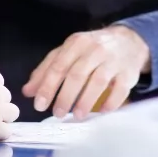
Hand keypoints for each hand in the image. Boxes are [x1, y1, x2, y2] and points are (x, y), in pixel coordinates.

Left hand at [23, 26, 148, 119]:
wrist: (129, 40)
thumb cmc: (92, 49)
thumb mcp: (68, 52)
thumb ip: (47, 70)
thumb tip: (28, 92)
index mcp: (76, 43)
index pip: (58, 66)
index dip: (47, 87)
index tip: (39, 105)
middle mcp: (95, 49)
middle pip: (77, 75)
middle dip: (65, 96)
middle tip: (57, 114)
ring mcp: (113, 60)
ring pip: (98, 82)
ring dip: (86, 101)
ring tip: (77, 116)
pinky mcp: (128, 73)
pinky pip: (120, 90)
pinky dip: (110, 103)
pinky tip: (101, 113)